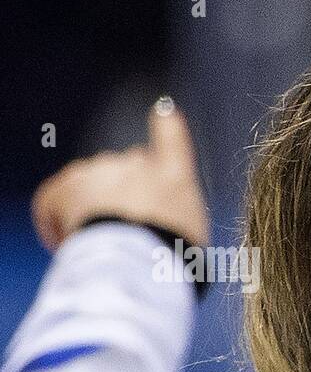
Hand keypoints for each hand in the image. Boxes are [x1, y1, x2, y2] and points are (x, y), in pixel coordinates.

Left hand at [31, 98, 209, 250]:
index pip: (171, 133)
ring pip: (89, 182)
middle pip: (126, 166)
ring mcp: (98, 172)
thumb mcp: (196, 230)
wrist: (137, 259)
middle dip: (124, 192)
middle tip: (125, 229)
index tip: (162, 112)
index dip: (167, 122)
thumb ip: (181, 210)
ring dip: (91, 206)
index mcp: (173, 172)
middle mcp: (135, 163)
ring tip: (96, 240)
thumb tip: (165, 212)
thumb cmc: (172, 252)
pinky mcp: (64, 189)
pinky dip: (54, 218)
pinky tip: (59, 239)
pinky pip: (53, 198)